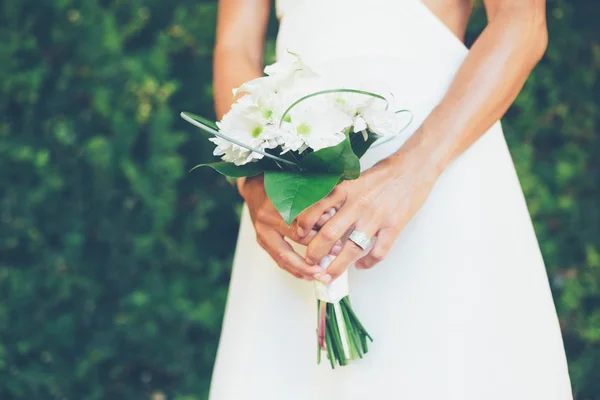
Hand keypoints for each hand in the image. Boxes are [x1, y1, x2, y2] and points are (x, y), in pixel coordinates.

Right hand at [240, 175, 325, 279]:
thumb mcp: (296, 187)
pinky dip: (292, 269)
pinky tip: (305, 275)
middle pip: (296, 240)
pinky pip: (277, 259)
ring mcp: (261, 232)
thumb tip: (333, 218)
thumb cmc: (279, 185)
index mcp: (277, 203)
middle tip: (332, 261)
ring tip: (318, 275)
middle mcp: (267, 219)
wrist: (254, 187)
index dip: (322, 234)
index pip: (303, 223)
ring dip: (303, 268)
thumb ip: (313, 201)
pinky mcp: (261, 240)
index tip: (337, 244)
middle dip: (316, 253)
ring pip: (284, 256)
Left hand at [295, 141, 442, 282]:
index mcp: (346, 189)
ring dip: (337, 267)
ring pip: (351, 249)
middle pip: (329, 234)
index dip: (304, 226)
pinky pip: (378, 252)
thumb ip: (338, 196)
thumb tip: (319, 216)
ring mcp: (376, 217)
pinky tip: (360, 266)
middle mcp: (358, 204)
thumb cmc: (383, 174)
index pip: (316, 209)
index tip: (298, 236)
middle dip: (315, 253)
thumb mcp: (355, 178)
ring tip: (328, 276)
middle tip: (309, 262)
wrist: (414, 167)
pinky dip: (367, 263)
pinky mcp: (394, 226)